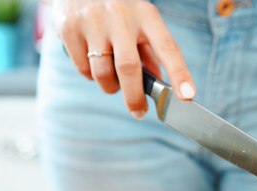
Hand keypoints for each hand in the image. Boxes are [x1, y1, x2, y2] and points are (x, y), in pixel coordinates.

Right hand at [51, 0, 195, 118]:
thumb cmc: (119, 11)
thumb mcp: (140, 23)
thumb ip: (150, 52)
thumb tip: (159, 85)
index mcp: (146, 15)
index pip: (167, 48)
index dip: (179, 74)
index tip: (187, 96)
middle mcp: (120, 16)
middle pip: (129, 68)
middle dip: (134, 97)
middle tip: (139, 112)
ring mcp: (92, 21)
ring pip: (103, 73)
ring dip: (110, 87)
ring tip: (113, 80)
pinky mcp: (69, 28)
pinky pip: (83, 68)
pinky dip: (90, 75)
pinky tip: (92, 62)